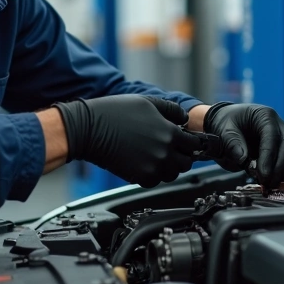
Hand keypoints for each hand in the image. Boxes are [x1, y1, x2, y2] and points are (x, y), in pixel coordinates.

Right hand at [54, 95, 199, 187]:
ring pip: (172, 174)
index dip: (191, 142)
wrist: (89, 129)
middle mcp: (165, 152)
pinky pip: (155, 181)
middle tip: (170, 150)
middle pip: (186, 163)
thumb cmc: (115, 113)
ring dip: (168, 167)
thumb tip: (185, 119)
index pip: (194, 144)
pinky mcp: (139, 178)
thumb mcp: (147, 102)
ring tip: (155, 156)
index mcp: (170, 132)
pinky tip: (144, 162)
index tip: (186, 142)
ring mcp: (153, 167)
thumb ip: (171, 110)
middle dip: (181, 156)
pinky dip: (153, 175)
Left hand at [203, 103, 283, 188]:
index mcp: (263, 115)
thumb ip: (232, 144)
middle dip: (280, 167)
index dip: (269, 157)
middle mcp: (278, 123)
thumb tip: (243, 159)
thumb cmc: (227, 125)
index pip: (272, 136)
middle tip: (269, 184)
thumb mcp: (223, 131)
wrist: (229, 126)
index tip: (263, 175)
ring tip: (277, 184)